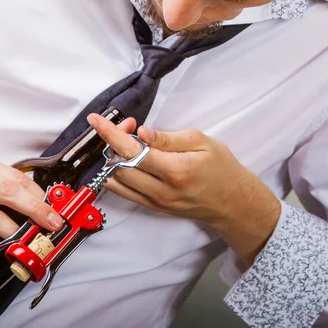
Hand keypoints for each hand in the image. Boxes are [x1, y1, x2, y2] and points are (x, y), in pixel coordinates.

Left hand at [87, 113, 280, 264]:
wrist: (233, 202)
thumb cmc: (221, 167)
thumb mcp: (201, 142)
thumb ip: (168, 138)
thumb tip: (141, 132)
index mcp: (176, 170)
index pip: (132, 151)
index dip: (110, 133)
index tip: (95, 120)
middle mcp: (162, 190)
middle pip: (119, 166)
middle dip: (113, 141)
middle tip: (127, 126)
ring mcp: (156, 202)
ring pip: (117, 181)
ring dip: (114, 158)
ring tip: (129, 143)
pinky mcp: (153, 208)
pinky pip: (125, 192)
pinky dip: (118, 174)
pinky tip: (127, 159)